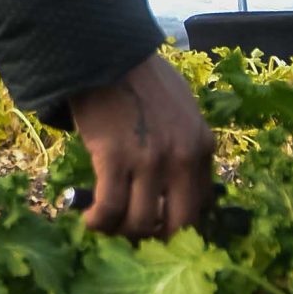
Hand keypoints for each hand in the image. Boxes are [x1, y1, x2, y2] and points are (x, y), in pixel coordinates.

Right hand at [68, 53, 213, 240]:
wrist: (106, 54)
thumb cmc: (141, 80)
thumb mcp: (182, 111)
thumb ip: (185, 147)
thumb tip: (175, 188)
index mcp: (202, 145)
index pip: (201, 206)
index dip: (178, 225)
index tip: (159, 229)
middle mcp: (182, 157)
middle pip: (177, 224)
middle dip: (156, 239)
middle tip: (136, 238)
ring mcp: (149, 159)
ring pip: (140, 221)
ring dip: (122, 232)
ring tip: (107, 225)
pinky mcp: (115, 157)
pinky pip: (110, 208)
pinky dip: (99, 221)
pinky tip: (90, 220)